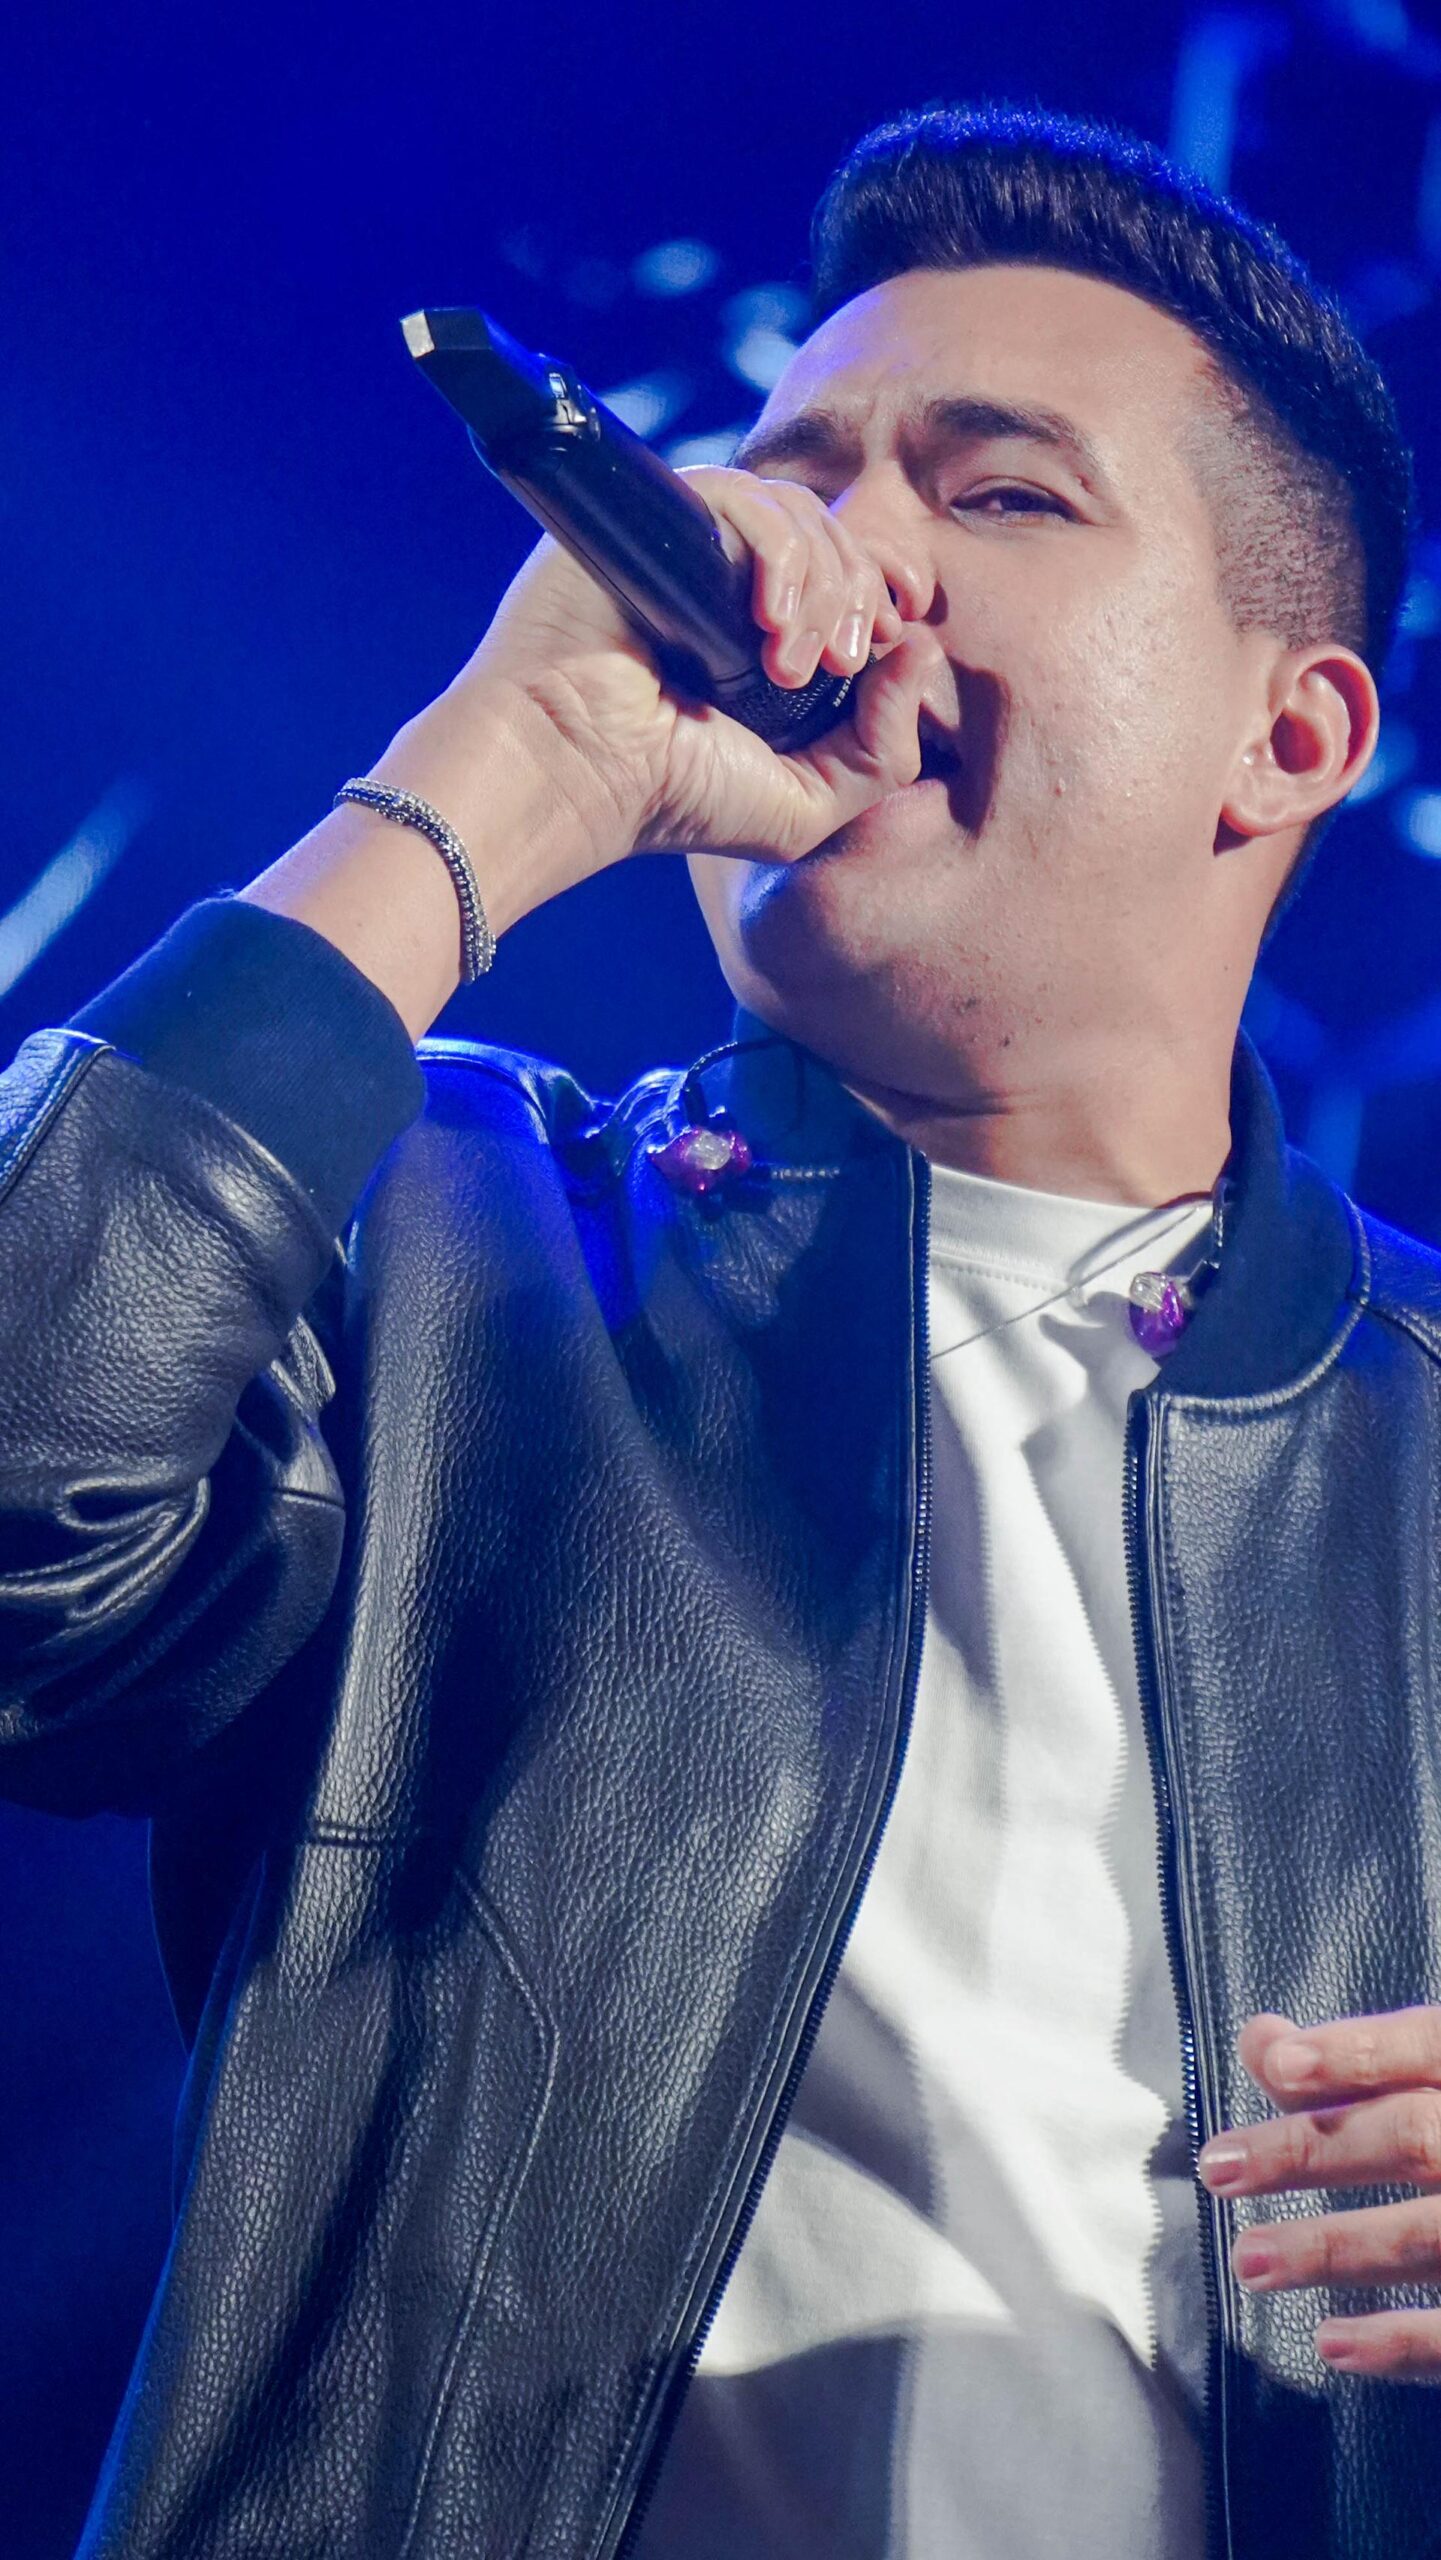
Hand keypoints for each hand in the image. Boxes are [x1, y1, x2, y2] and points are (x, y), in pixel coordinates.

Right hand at [245, 465, 953, 1037]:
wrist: (566, 772)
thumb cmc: (669, 800)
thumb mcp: (805, 808)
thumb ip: (884, 750)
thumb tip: (922, 649)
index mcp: (771, 639)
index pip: (859, 582)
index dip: (886, 603)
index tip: (883, 654)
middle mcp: (735, 583)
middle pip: (841, 541)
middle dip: (856, 602)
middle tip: (835, 667)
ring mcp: (696, 546)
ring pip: (801, 511)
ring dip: (822, 583)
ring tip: (794, 660)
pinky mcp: (658, 517)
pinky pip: (744, 494)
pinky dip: (777, 550)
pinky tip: (768, 618)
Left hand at [1197, 2006, 1440, 2378]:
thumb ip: (1367, 2059)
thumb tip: (1264, 2041)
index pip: (1432, 2041)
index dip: (1355, 2051)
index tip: (1276, 2064)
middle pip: (1415, 2137)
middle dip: (1311, 2152)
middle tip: (1220, 2168)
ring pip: (1430, 2235)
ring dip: (1332, 2250)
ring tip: (1250, 2260)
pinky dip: (1401, 2343)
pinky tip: (1335, 2344)